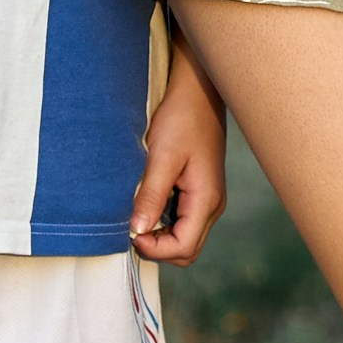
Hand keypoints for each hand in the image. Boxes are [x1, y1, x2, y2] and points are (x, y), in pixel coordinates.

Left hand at [131, 47, 226, 266]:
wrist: (197, 92)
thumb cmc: (182, 119)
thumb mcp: (162, 157)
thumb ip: (151, 196)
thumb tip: (138, 231)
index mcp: (206, 199)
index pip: (184, 247)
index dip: (155, 249)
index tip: (130, 232)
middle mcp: (212, 205)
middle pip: (187, 249)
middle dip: (158, 247)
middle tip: (131, 228)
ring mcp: (207, 199)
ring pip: (185, 237)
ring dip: (160, 236)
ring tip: (137, 214)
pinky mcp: (199, 191)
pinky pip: (183, 220)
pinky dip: (164, 222)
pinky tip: (147, 203)